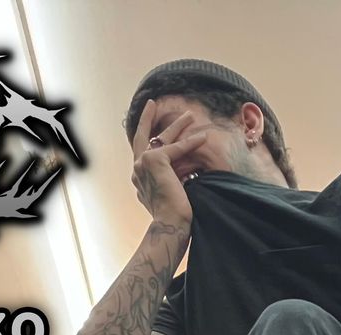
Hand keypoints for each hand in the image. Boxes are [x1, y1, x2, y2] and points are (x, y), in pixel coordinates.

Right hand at [130, 102, 207, 231]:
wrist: (170, 226)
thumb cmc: (173, 217)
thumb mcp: (169, 195)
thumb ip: (168, 181)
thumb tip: (181, 176)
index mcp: (139, 177)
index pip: (141, 151)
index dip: (146, 136)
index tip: (148, 123)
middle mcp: (137, 169)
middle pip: (143, 137)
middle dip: (147, 118)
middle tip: (152, 104)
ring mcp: (143, 164)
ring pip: (162, 139)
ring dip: (177, 125)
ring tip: (190, 115)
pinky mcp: (155, 161)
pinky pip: (176, 148)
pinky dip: (190, 142)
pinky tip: (203, 137)